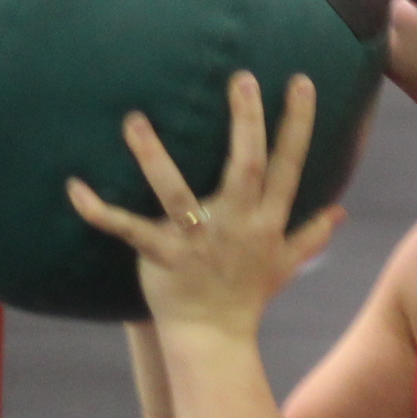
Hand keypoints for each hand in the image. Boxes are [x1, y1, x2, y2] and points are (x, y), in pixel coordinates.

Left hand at [66, 71, 342, 335]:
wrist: (214, 339)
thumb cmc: (247, 296)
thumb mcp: (287, 264)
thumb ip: (312, 234)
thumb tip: (340, 210)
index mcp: (267, 222)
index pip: (288, 166)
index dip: (297, 125)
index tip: (300, 83)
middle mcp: (236, 226)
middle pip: (245, 168)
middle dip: (246, 123)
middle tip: (241, 78)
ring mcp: (196, 241)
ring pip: (175, 193)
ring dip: (153, 157)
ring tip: (135, 120)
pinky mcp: (161, 256)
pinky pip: (128, 230)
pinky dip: (99, 211)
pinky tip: (75, 187)